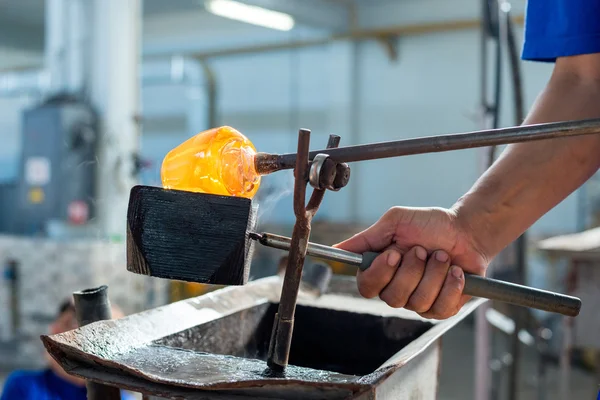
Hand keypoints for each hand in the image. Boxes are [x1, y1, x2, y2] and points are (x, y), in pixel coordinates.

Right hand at [334, 206, 488, 318]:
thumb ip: (366, 238)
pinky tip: (456, 271)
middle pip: (392, 297)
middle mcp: (397, 290)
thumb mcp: (395, 223)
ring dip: (434, 273)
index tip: (394, 253)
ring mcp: (419, 302)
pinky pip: (441, 308)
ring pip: (417, 302)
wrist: (466, 230)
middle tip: (422, 250)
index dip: (379, 273)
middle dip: (412, 270)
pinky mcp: (442, 309)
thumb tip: (336, 249)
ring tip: (442, 256)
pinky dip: (451, 285)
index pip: (366, 287)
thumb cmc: (428, 224)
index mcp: (381, 271)